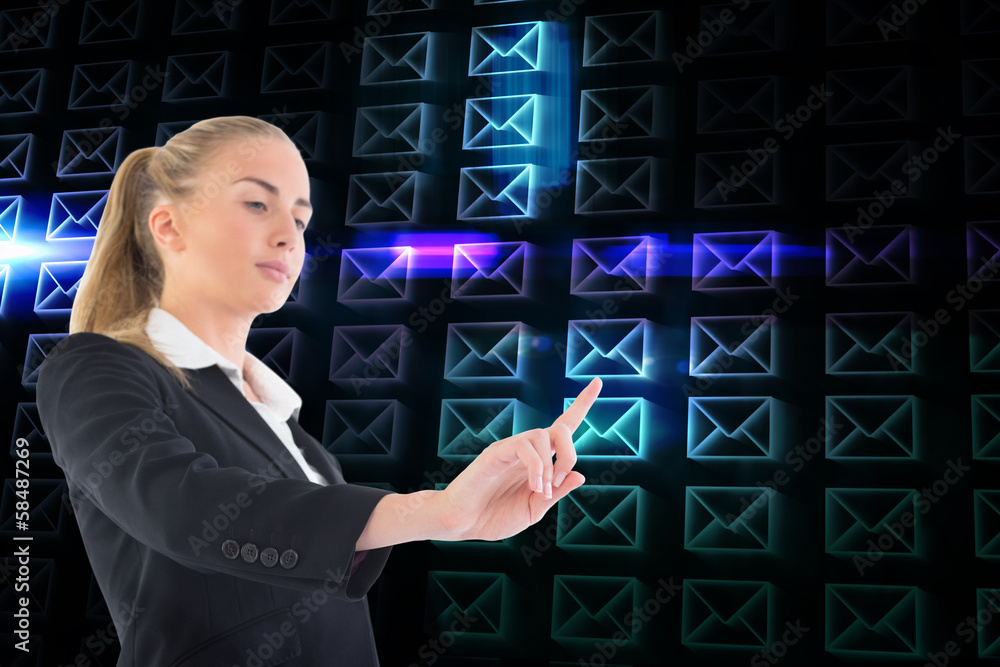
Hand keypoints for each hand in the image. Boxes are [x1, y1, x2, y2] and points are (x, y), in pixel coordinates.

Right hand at [434, 378, 601, 541]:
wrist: (464, 524)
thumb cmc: (495, 515)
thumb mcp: (535, 508)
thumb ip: (557, 492)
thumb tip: (580, 474)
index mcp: (539, 461)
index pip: (564, 427)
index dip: (582, 405)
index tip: (598, 382)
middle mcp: (526, 449)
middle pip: (560, 429)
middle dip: (570, 452)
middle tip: (558, 482)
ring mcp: (510, 449)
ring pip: (542, 436)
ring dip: (550, 466)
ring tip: (542, 491)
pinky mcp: (495, 453)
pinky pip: (523, 447)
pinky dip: (536, 467)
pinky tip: (535, 487)